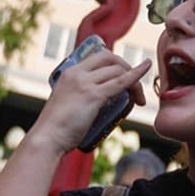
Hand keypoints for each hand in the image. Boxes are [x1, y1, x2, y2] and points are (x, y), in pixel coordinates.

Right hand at [29, 52, 150, 154]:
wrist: (47, 138)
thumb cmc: (56, 128)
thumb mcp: (67, 104)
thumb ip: (79, 98)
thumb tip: (93, 104)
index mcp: (69, 72)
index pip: (98, 57)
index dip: (115, 63)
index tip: (124, 77)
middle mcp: (77, 73)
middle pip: (110, 58)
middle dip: (127, 68)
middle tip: (135, 88)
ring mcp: (85, 83)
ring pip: (118, 71)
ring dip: (134, 82)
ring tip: (138, 100)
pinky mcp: (93, 95)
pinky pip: (121, 81)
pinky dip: (136, 75)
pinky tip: (147, 68)